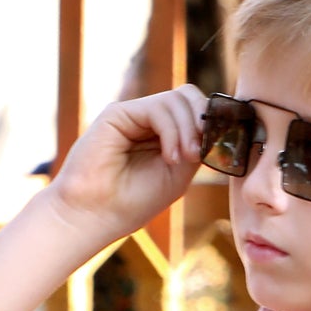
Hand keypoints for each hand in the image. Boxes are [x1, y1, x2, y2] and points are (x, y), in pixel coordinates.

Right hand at [51, 84, 208, 244]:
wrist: (96, 214)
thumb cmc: (135, 201)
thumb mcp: (178, 174)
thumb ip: (195, 145)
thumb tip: (215, 120)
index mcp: (164, 135)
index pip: (196, 110)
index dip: (212, 124)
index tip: (213, 152)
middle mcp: (148, 121)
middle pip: (189, 96)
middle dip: (203, 122)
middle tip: (197, 155)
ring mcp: (133, 115)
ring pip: (177, 99)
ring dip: (188, 131)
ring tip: (180, 161)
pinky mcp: (118, 113)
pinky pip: (158, 108)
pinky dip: (172, 132)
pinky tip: (169, 157)